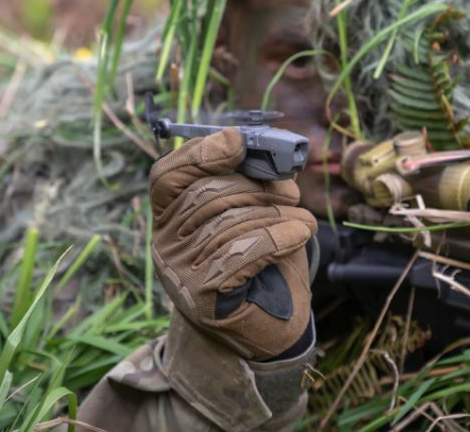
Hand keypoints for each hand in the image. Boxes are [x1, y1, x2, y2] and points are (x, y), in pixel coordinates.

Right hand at [149, 128, 316, 359]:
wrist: (271, 326)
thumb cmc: (264, 263)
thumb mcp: (258, 214)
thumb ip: (257, 183)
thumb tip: (273, 159)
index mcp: (171, 217)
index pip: (167, 176)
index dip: (199, 153)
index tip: (237, 143)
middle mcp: (166, 243)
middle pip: (205, 194)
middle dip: (256, 188)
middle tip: (291, 194)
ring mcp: (179, 272)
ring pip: (229, 223)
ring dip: (276, 215)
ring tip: (302, 220)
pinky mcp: (202, 297)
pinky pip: (243, 252)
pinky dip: (279, 237)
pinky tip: (300, 232)